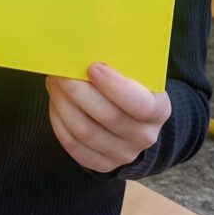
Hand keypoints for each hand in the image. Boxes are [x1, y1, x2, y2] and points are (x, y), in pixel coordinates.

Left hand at [46, 62, 170, 172]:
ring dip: (64, 104)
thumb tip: (85, 50)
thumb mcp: (138, 75)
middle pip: (107, 117)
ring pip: (86, 132)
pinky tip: (56, 103)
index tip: (93, 67)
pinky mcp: (102, 163)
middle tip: (61, 72)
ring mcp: (124, 154)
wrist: (136, 120)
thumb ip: (121, 65)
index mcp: (159, 110)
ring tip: (54, 83)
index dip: (114, 87)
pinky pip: (74, 146)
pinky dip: (60, 122)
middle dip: (78, 91)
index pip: (139, 104)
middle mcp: (144, 136)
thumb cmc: (132, 86)